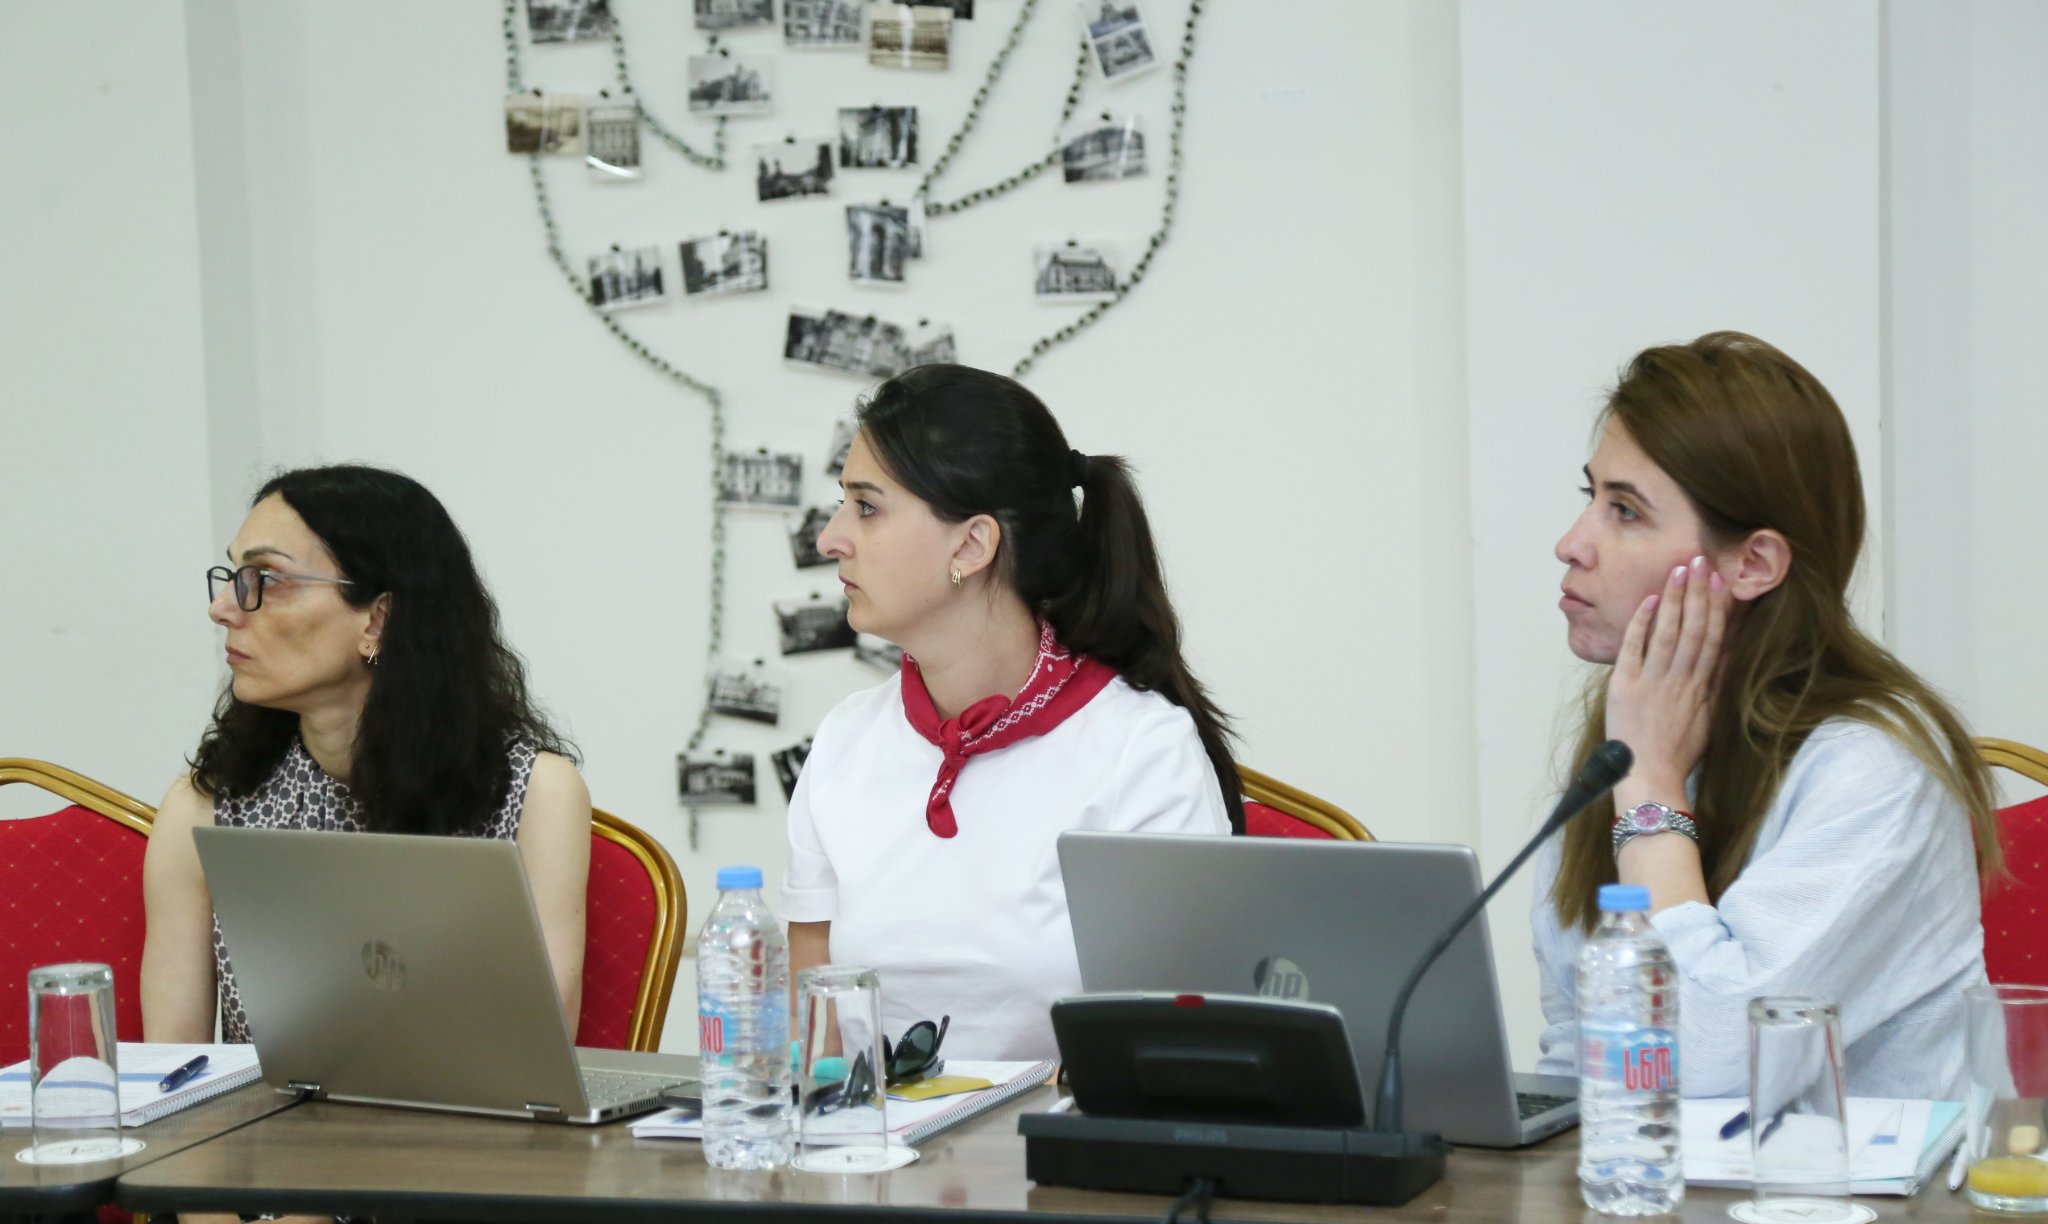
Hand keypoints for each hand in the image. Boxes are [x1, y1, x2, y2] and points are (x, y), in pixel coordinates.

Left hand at [1606, 555, 1729, 801]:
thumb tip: (1730, 656)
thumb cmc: (1678, 753)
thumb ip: (1718, 686)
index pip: (1715, 640)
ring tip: (1679, 570)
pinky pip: (1634, 649)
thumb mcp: (1709, 719)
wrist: (1650, 779)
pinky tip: (1648, 601)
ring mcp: (1653, 683)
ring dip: (1674, 600)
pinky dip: (1641, 624)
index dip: (1719, 609)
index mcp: (1703, 688)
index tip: (1723, 582)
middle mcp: (1681, 681)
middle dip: (1699, 593)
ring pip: (1668, 633)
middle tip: (1701, 560)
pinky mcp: (1625, 688)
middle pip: (1694, 629)